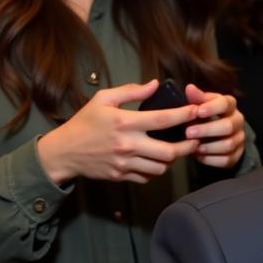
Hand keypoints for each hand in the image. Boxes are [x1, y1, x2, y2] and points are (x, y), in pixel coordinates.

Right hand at [37, 79, 198, 184]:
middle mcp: (128, 145)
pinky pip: (149, 177)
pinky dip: (157, 170)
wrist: (65, 151)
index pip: (163, 120)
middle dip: (188, 146)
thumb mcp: (102, 99)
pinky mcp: (122, 176)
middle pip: (170, 151)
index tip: (197, 112)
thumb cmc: (85, 123)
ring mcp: (125, 163)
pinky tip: (158, 160)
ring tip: (176, 150)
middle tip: (196, 139)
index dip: (184, 116)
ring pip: (162, 167)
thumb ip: (130, 92)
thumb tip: (155, 85)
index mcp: (124, 123)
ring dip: (173, 160)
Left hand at [182, 84, 245, 168]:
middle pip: (229, 126)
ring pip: (228, 144)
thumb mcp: (200, 104)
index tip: (198, 111)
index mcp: (230, 106)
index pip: (226, 103)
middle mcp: (238, 121)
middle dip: (207, 130)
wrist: (215, 135)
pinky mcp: (236, 155)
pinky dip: (211, 158)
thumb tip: (190, 88)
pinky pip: (227, 159)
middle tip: (188, 132)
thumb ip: (196, 98)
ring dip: (208, 146)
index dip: (212, 108)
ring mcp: (239, 139)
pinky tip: (199, 155)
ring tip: (193, 146)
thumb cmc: (204, 116)